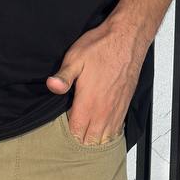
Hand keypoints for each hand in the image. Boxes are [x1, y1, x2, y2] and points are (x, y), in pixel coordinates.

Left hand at [46, 12, 151, 144]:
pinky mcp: (124, 107)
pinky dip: (107, 135)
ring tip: (84, 136)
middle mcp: (103, 111)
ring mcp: (115, 111)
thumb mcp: (76, 58)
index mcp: (88, 103)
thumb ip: (64, 77)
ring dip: (93, 140)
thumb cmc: (102, 47)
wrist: (128, 39)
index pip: (75, 133)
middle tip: (70, 134)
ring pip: (103, 139)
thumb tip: (52, 86)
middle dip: (78, 141)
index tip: (61, 128)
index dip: (67, 135)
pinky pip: (116, 131)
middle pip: (89, 140)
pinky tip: (101, 133)